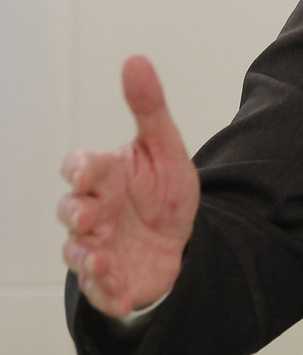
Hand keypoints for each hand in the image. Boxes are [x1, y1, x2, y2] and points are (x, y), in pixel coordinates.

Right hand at [58, 56, 198, 318]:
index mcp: (103, 176)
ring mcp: (97, 246)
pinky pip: (101, 289)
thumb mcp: (165, 147)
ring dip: (86, 255)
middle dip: (76, 212)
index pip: (80, 168)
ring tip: (101, 257)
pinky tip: (120, 294)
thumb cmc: (162, 190)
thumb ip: (149, 107)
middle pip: (70, 210)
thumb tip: (136, 60)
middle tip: (90, 215)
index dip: (80, 169)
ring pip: (78, 252)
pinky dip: (107, 293)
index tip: (86, 170)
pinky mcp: (110, 279)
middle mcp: (92, 211)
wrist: (181, 238)